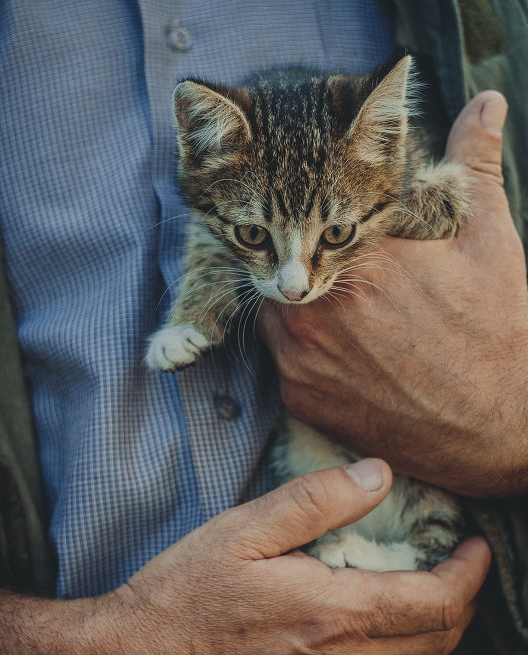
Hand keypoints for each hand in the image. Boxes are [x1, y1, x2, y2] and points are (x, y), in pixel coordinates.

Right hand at [0, 461, 490, 654]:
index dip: (469, 572)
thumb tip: (379, 475)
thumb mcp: (244, 531)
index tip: (475, 543)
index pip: (438, 602)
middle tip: (456, 559)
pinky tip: (362, 612)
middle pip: (436, 638)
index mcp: (334, 616)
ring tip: (414, 578)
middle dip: (460, 597)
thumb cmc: (180, 595)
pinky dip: (390, 642)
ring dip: (426, 620)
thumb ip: (318, 500)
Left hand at [259, 92, 527, 497]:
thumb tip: (485, 103)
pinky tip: (349, 357)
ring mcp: (302, 357)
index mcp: (362, 259)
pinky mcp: (298, 398)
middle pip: (293, 262)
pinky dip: (305, 353)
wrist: (496, 431)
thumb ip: (473, 168)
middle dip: (314, 262)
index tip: (354, 233)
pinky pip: (282, 360)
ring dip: (304, 307)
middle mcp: (319, 308)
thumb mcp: (490, 244)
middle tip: (357, 284)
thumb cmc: (497, 338)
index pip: (321, 216)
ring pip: (278, 310)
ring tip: (353, 319)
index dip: (337, 222)